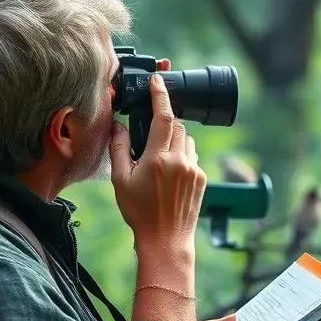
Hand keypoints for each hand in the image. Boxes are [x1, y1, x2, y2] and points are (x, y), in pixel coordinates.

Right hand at [111, 72, 206, 256]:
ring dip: (174, 140)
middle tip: (149, 140)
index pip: (163, 117)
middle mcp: (180, 161)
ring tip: (159, 161)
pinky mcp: (202, 178)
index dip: (160, 95)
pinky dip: (182, 156)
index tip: (157, 80)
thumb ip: (119, 149)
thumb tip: (118, 126)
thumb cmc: (140, 213)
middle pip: (176, 125)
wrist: (166, 240)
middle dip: (164, 124)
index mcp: (158, 159)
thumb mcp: (121, 180)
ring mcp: (194, 169)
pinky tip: (170, 175)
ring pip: (187, 139)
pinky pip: (193, 155)